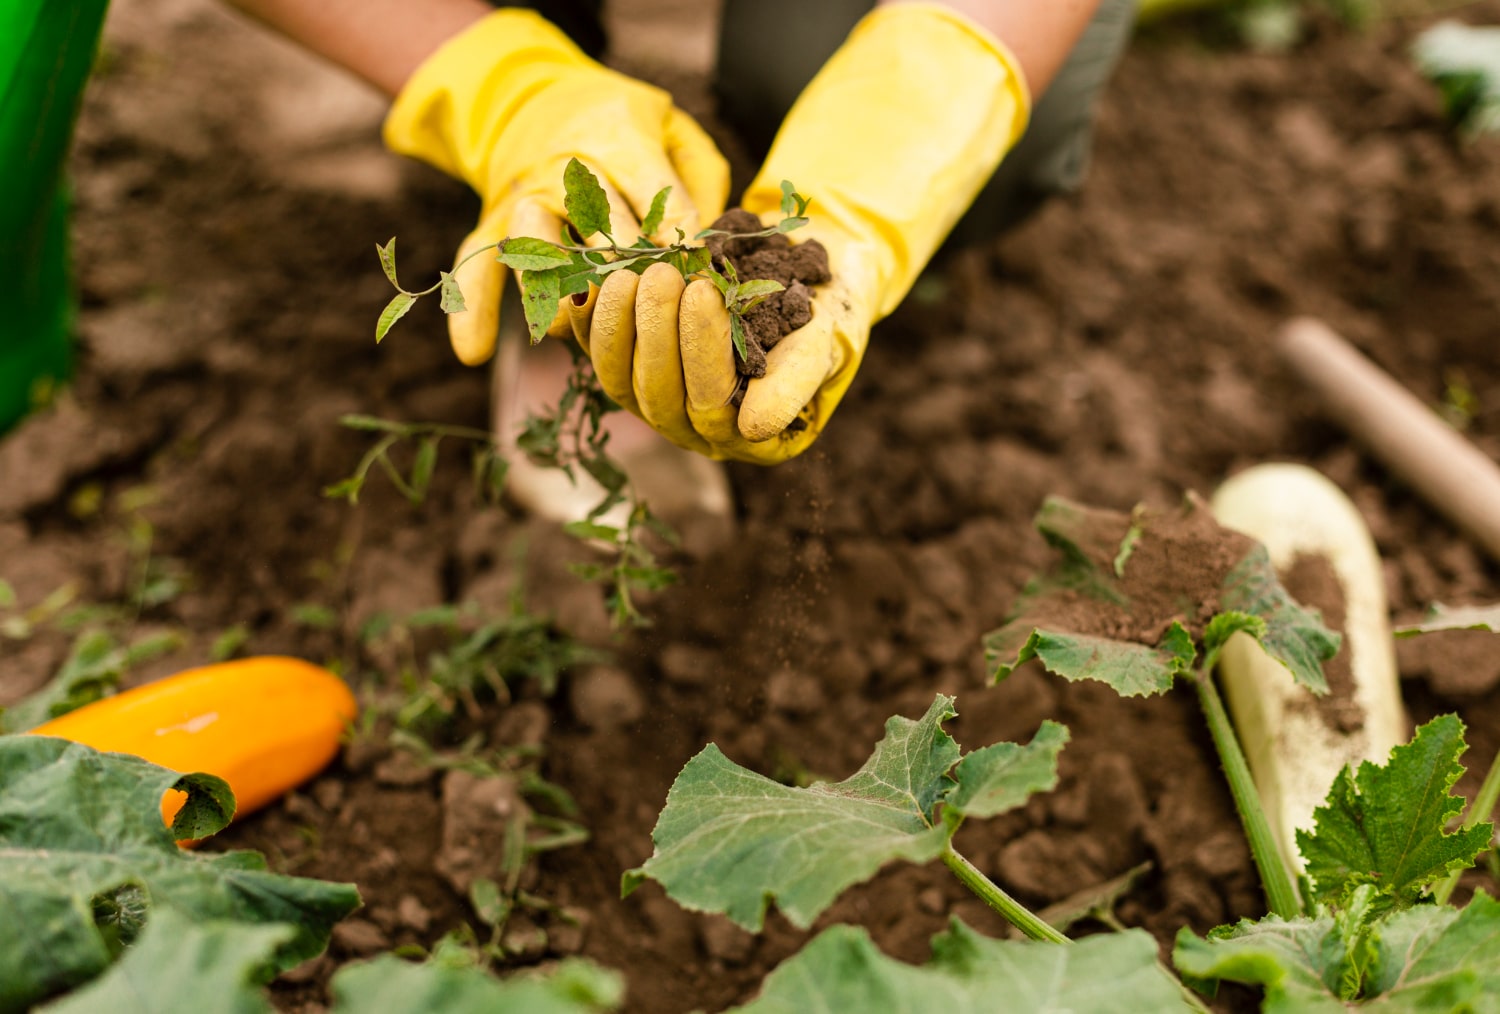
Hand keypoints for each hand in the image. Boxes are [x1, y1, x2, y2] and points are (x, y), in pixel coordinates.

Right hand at [382, 9, 728, 364]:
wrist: (536, 96)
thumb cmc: (626, 125)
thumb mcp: (674, 130)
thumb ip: (698, 177)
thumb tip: (709, 240)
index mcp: (618, 138)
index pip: (657, 194)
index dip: (680, 238)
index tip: (700, 274)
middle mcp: (565, 167)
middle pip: (598, 223)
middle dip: (630, 268)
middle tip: (652, 303)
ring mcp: (525, 197)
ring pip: (537, 247)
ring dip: (561, 289)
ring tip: (579, 318)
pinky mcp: (494, 223)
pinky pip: (479, 265)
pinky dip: (473, 308)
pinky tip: (474, 352)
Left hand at [574, 231, 869, 463]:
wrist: (811, 275)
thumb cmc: (827, 311)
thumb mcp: (827, 341)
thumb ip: (795, 383)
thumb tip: (753, 428)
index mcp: (752, 434)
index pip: (711, 404)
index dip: (701, 351)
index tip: (704, 291)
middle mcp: (699, 428)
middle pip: (659, 394)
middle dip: (656, 332)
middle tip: (664, 275)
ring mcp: (661, 399)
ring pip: (620, 380)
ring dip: (619, 326)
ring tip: (632, 273)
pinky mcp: (631, 366)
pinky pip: (597, 353)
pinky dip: (589, 319)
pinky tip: (589, 282)